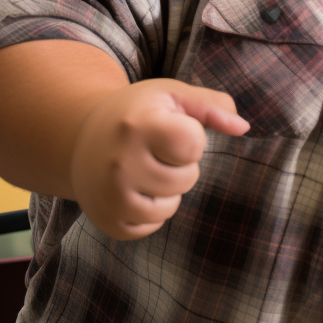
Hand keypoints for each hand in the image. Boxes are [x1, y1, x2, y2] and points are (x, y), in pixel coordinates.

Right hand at [70, 78, 248, 240]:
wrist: (78, 136)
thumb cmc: (138, 112)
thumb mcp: (172, 96)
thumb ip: (212, 106)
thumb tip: (244, 128)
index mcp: (139, 126)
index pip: (193, 145)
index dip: (191, 137)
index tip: (171, 128)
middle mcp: (120, 163)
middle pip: (187, 178)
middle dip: (182, 165)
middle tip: (157, 151)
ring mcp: (109, 196)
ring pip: (170, 207)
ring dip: (169, 190)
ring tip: (147, 169)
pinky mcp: (106, 220)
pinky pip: (150, 226)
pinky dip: (151, 211)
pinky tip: (135, 188)